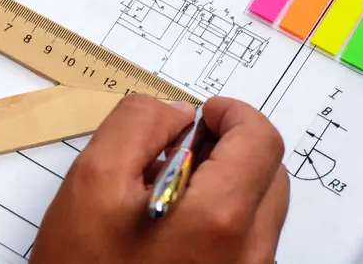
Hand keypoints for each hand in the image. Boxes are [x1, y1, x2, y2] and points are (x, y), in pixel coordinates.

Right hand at [31, 96, 288, 263]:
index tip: (205, 113)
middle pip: (269, 174)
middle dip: (230, 148)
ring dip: (225, 183)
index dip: (233, 114)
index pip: (261, 140)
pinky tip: (172, 225)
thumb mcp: (93, 180)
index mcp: (220, 219)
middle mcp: (248, 254)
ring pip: (258, 209)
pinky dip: (220, 218)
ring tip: (168, 191)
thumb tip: (178, 112)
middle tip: (180, 149)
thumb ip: (139, 124)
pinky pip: (245, 241)